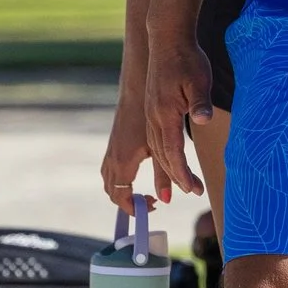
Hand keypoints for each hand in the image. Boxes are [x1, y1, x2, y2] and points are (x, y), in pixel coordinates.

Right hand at [100, 79, 158, 208]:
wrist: (141, 79)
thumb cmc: (158, 107)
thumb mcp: (168, 140)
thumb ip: (169, 170)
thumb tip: (178, 196)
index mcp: (125, 159)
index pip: (122, 196)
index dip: (136, 208)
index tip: (156, 207)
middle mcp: (114, 156)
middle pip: (113, 191)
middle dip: (131, 203)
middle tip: (155, 202)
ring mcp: (112, 147)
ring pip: (110, 180)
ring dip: (124, 192)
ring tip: (147, 193)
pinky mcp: (115, 140)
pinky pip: (111, 168)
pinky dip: (120, 180)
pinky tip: (137, 174)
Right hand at [142, 39, 213, 201]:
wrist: (167, 39)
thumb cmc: (186, 59)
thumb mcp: (199, 79)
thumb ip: (200, 102)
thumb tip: (203, 119)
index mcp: (163, 114)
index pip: (172, 152)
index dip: (181, 173)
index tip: (192, 188)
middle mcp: (152, 118)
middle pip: (162, 156)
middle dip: (175, 177)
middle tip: (193, 192)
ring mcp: (150, 114)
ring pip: (155, 150)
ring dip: (165, 169)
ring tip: (174, 188)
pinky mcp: (152, 109)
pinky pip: (153, 140)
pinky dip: (161, 155)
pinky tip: (168, 160)